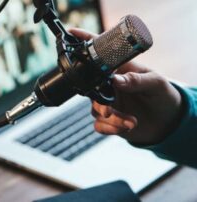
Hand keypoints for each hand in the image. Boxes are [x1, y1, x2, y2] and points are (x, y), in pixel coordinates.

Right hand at [69, 28, 182, 144]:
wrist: (167, 122)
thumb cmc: (162, 95)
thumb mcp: (156, 83)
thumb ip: (136, 80)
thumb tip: (115, 80)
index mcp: (118, 69)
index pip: (98, 54)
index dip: (84, 42)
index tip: (72, 33)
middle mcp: (109, 84)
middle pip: (91, 88)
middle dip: (99, 102)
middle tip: (109, 111)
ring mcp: (107, 102)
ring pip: (95, 110)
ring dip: (112, 119)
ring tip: (131, 122)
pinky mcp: (108, 120)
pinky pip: (98, 125)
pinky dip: (110, 129)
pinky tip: (126, 127)